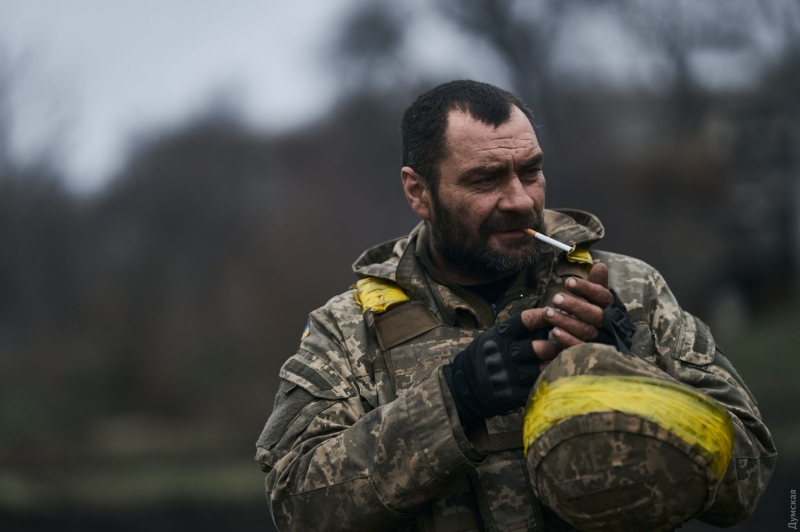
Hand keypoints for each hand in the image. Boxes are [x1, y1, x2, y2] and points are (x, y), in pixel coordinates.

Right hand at [443, 311, 559, 423]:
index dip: (545, 315)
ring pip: (542, 368)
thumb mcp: (493, 337)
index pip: (527, 320)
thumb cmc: (485, 356)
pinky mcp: (513, 393)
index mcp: (498, 336)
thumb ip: (517, 330)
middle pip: (539, 347)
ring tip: (567, 359)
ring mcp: (508, 375)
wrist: (464, 386)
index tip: (557, 313)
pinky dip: (550, 379)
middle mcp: (503, 354)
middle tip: (569, 342)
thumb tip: (549, 317)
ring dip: (557, 364)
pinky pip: (538, 385)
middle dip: (558, 344)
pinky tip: (557, 374)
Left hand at [544, 263, 635, 351]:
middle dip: (574, 306)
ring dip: (566, 321)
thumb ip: (597, 284)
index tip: (569, 281)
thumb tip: (600, 265)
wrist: (605, 348)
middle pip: (595, 314)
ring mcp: (602, 341)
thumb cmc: (597, 318)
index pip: (603, 296)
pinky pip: (580, 347)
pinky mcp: (591, 354)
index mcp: (612, 309)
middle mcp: (609, 325)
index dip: (587, 288)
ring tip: (549, 313)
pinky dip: (568, 340)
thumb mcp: (597, 301)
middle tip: (555, 298)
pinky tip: (555, 332)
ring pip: (586, 331)